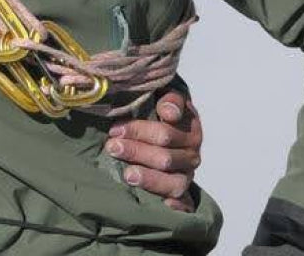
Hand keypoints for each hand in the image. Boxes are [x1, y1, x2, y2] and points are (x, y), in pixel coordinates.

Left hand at [106, 90, 202, 211]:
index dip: (140, 131)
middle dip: (136, 151)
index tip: (116, 129)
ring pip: (173, 182)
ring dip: (150, 178)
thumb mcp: (164, 97)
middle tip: (112, 147)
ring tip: (128, 175)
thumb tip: (169, 112)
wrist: (167, 133)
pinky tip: (164, 205)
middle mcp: (191, 153)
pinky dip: (177, 206)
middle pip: (165, 157)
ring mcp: (187, 175)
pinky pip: (185, 204)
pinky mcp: (184, 194)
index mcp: (189, 127)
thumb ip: (169, 99)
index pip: (166, 132)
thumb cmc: (158, 112)